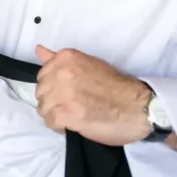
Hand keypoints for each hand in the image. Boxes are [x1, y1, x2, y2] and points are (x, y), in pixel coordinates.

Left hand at [34, 46, 150, 145]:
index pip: (43, 74)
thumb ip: (59, 59)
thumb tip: (38, 50)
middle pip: (41, 92)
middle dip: (53, 101)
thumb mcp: (88, 64)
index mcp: (67, 58)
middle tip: (73, 106)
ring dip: (56, 115)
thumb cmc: (116, 86)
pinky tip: (74, 124)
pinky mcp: (66, 114)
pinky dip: (60, 126)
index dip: (54, 87)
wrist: (138, 107)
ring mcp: (63, 93)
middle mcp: (62, 72)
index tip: (68, 93)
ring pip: (43, 108)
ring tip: (74, 116)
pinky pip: (50, 122)